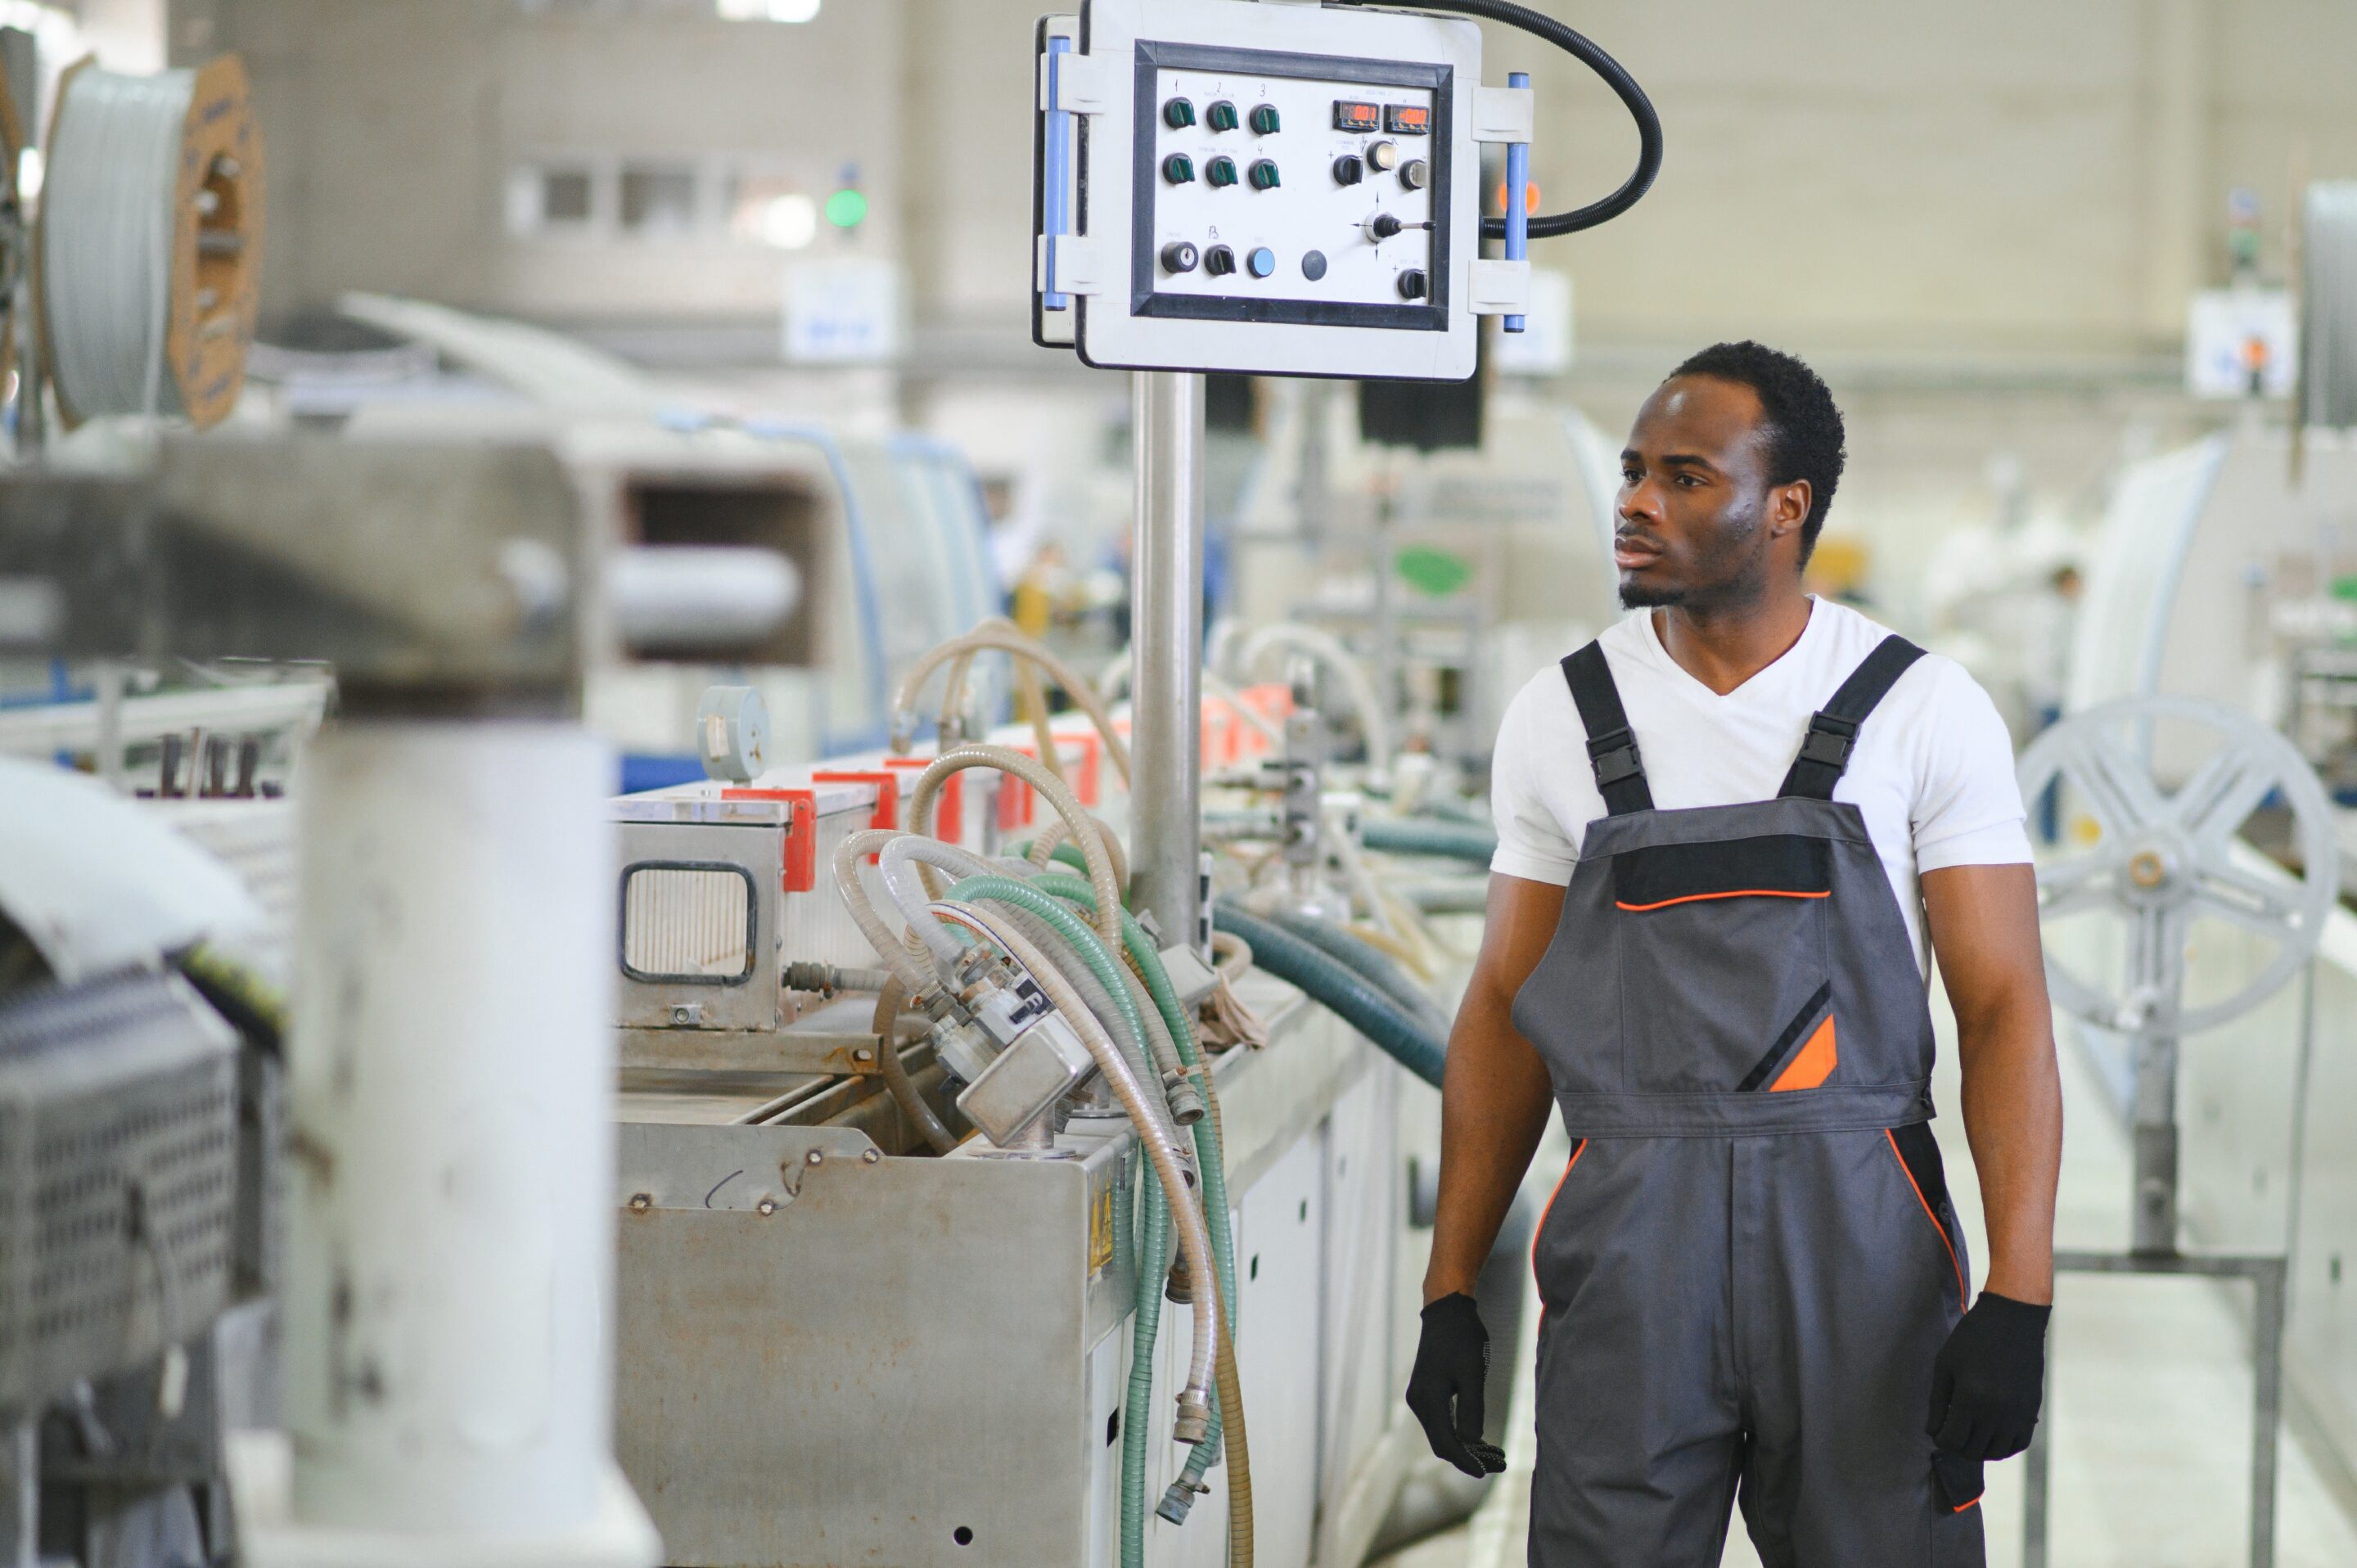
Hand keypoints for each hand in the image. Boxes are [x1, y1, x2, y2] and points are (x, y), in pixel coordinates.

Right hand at [1406, 1293, 1506, 1475]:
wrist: (1447, 1311)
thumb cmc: (1463, 1338)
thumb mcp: (1472, 1373)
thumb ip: (1472, 1409)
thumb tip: (1472, 1442)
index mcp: (1429, 1399)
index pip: (1446, 1442)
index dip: (1466, 1461)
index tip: (1488, 1471)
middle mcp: (1419, 1402)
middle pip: (1442, 1443)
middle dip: (1469, 1457)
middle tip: (1499, 1464)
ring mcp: (1420, 1397)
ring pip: (1441, 1434)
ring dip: (1465, 1447)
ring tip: (1495, 1454)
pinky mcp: (1426, 1392)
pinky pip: (1441, 1422)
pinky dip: (1459, 1433)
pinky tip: (1479, 1438)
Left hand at [1927, 1291, 2049, 1459]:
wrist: (2013, 1320)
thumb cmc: (1972, 1338)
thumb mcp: (1945, 1364)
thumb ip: (1937, 1401)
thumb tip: (1933, 1431)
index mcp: (1970, 1398)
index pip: (1952, 1440)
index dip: (1940, 1439)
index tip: (1937, 1431)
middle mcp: (1996, 1412)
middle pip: (1973, 1450)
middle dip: (1957, 1445)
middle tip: (1951, 1431)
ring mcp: (2017, 1414)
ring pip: (1996, 1452)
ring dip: (1979, 1448)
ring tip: (1970, 1433)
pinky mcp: (2032, 1411)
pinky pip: (2019, 1443)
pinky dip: (2003, 1446)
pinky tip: (1991, 1436)